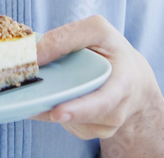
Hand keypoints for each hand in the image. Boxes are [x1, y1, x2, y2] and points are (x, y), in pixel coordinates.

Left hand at [32, 15, 163, 154]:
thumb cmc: (114, 51)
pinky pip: (66, 124)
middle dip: (54, 111)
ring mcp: (104, 126)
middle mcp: (116, 111)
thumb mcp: (98, 31)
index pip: (103, 101)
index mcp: (122, 84)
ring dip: (49, 107)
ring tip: (39, 91)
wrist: (134, 79)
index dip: (80, 109)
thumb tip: (34, 56)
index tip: (57, 113)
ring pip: (68, 121)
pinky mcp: (91, 131)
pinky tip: (56, 95)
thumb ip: (66, 37)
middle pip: (80, 117)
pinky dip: (53, 110)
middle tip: (30, 106)